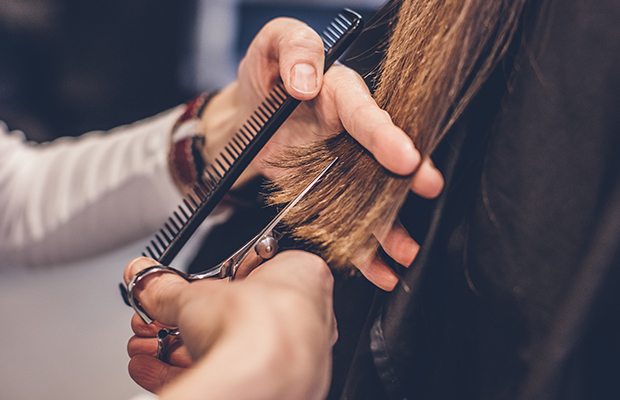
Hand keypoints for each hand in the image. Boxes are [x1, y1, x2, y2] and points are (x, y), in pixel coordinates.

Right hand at [124, 252, 336, 399]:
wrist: (261, 378)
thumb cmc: (259, 324)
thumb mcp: (196, 293)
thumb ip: (166, 287)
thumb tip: (145, 278)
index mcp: (303, 277)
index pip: (252, 273)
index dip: (210, 281)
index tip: (183, 286)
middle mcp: (306, 320)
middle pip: (234, 316)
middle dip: (184, 320)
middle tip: (157, 318)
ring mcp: (292, 358)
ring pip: (228, 349)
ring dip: (177, 346)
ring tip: (145, 343)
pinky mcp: (272, 387)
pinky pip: (225, 374)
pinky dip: (184, 370)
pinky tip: (151, 367)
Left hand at [200, 18, 443, 289]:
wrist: (245, 119)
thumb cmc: (264, 77)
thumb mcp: (271, 46)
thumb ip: (292, 49)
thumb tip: (306, 78)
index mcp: (342, 94)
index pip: (367, 113)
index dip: (386, 135)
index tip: (405, 157)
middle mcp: (351, 133)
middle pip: (383, 159)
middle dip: (407, 179)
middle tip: (428, 191)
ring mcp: (343, 167)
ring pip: (372, 198)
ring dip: (389, 226)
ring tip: (404, 252)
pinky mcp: (328, 193)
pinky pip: (348, 221)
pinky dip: (362, 248)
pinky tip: (377, 269)